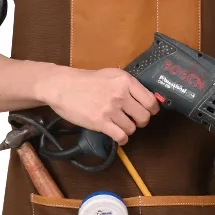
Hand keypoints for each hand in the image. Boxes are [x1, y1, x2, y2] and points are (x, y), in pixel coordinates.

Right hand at [41, 66, 159, 144]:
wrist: (61, 86)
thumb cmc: (85, 80)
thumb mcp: (110, 75)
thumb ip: (128, 85)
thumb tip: (147, 98)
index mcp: (125, 81)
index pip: (150, 100)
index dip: (152, 109)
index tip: (149, 112)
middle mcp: (120, 94)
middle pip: (144, 116)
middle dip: (141, 121)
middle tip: (134, 120)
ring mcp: (110, 109)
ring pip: (132, 128)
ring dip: (128, 129)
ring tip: (120, 125)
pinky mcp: (100, 122)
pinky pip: (121, 136)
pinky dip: (122, 139)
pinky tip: (118, 136)